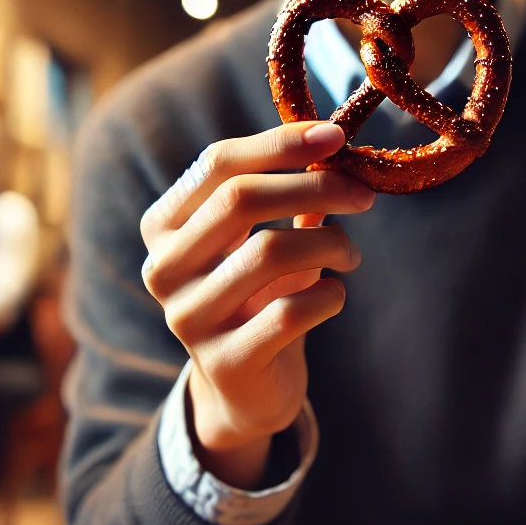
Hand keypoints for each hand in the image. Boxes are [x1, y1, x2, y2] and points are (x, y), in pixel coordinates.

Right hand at [139, 122, 374, 485]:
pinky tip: (335, 294)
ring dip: (329, 243)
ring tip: (351, 253)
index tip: (336, 136)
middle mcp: (162, 269)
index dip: (279, 144)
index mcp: (164, 227)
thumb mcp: (262, 239)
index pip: (217, 164)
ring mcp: (187, 318)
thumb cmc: (259, 296)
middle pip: (240, 200)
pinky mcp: (224, 362)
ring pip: (269, 253)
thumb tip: (331, 139)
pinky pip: (290, 312)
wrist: (246, 388)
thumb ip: (287, 192)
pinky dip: (329, 294)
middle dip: (314, 187)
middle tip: (364, 195)